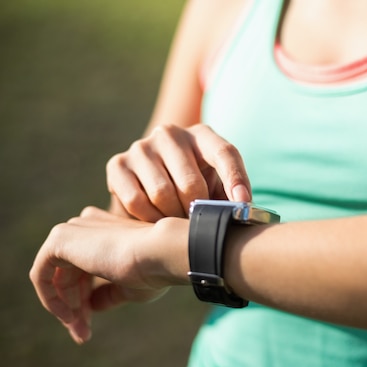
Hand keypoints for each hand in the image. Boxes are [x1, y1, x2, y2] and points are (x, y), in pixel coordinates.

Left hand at [29, 207, 188, 343]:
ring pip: (56, 277)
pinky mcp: (59, 239)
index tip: (91, 327)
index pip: (84, 269)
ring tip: (81, 332)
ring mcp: (72, 230)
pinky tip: (68, 317)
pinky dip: (50, 298)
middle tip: (83, 335)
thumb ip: (108, 293)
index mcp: (106, 231)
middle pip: (68, 275)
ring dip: (66, 308)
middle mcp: (87, 226)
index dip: (85, 300)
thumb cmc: (154, 269)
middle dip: (75, 308)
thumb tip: (92, 307)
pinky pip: (41, 274)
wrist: (161, 253)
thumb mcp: (130, 287)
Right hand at [106, 124, 251, 220]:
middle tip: (199, 226)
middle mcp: (170, 134)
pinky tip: (156, 222)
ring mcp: (141, 147)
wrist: (151, 190)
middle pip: (191, 183)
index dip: (236, 180)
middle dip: (197, 212)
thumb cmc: (196, 190)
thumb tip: (242, 208)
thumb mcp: (217, 188)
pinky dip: (149, 218)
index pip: (225, 153)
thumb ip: (230, 195)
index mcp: (202, 135)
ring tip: (179, 223)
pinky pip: (136, 201)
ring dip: (173, 217)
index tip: (242, 204)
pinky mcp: (117, 164)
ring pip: (162, 194)